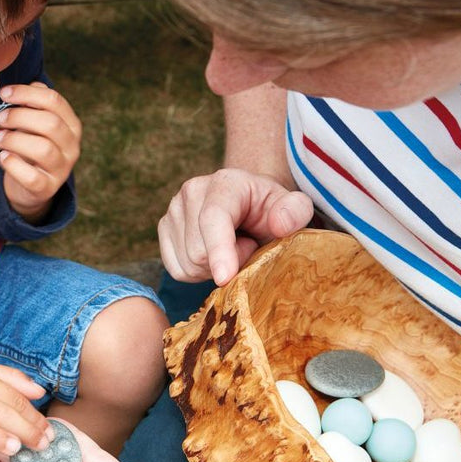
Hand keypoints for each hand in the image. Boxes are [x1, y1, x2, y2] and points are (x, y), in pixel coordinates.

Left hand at [0, 82, 81, 220]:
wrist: (31, 186)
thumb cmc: (31, 146)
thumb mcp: (35, 123)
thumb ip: (35, 103)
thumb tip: (32, 85)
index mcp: (71, 125)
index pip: (54, 101)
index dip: (26, 93)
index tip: (4, 94)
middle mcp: (72, 147)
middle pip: (50, 123)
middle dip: (19, 117)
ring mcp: (62, 169)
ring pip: (43, 149)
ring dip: (14, 140)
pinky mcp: (47, 189)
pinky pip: (31, 177)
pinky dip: (13, 165)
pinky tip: (3, 157)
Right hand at [158, 168, 313, 284]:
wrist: (249, 208)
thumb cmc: (272, 211)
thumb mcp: (294, 209)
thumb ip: (296, 212)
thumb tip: (279, 223)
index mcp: (225, 183)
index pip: (214, 218)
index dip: (219, 250)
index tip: (225, 278)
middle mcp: (191, 191)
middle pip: (198, 251)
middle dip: (227, 263)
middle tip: (247, 247)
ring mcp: (173, 210)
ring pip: (187, 264)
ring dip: (213, 269)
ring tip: (231, 250)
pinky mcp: (164, 229)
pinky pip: (176, 270)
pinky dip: (197, 274)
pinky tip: (213, 257)